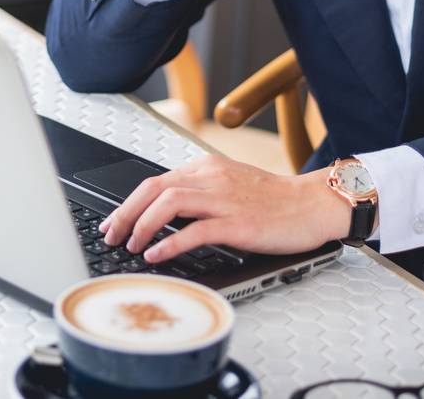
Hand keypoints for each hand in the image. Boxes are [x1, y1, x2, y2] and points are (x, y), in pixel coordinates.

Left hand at [97, 154, 349, 262]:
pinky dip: (169, 243)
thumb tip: (163, 212)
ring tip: (132, 247)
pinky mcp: (238, 224)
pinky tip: (157, 255)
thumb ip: (199, 192)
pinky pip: (195, 231)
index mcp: (206, 167)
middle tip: (111, 236)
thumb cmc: (274, 201)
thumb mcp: (230, 185)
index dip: (128, 203)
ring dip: (142, 226)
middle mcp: (212, 178)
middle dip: (125, 213)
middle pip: (153, 188)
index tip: (114, 222)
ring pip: (168, 203)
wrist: (313, 205)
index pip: (155, 181)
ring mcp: (224, 199)